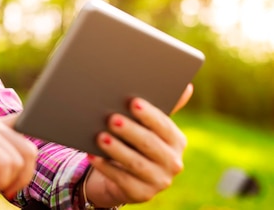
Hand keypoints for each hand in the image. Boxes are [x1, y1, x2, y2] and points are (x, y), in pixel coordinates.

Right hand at [0, 114, 36, 197]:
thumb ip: (7, 152)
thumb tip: (31, 157)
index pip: (32, 122)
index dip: (46, 133)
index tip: (42, 154)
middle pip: (30, 151)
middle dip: (22, 178)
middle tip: (3, 190)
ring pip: (18, 161)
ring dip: (6, 183)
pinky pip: (4, 165)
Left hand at [84, 85, 192, 206]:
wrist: (124, 174)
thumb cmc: (134, 141)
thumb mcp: (147, 125)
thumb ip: (162, 107)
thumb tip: (187, 86)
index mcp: (176, 141)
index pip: (164, 126)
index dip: (148, 114)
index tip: (132, 102)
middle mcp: (173, 162)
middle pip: (150, 144)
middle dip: (130, 130)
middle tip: (112, 118)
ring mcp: (159, 181)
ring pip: (136, 163)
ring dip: (116, 149)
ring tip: (100, 136)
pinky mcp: (142, 194)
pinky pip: (121, 179)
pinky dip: (106, 167)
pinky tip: (92, 155)